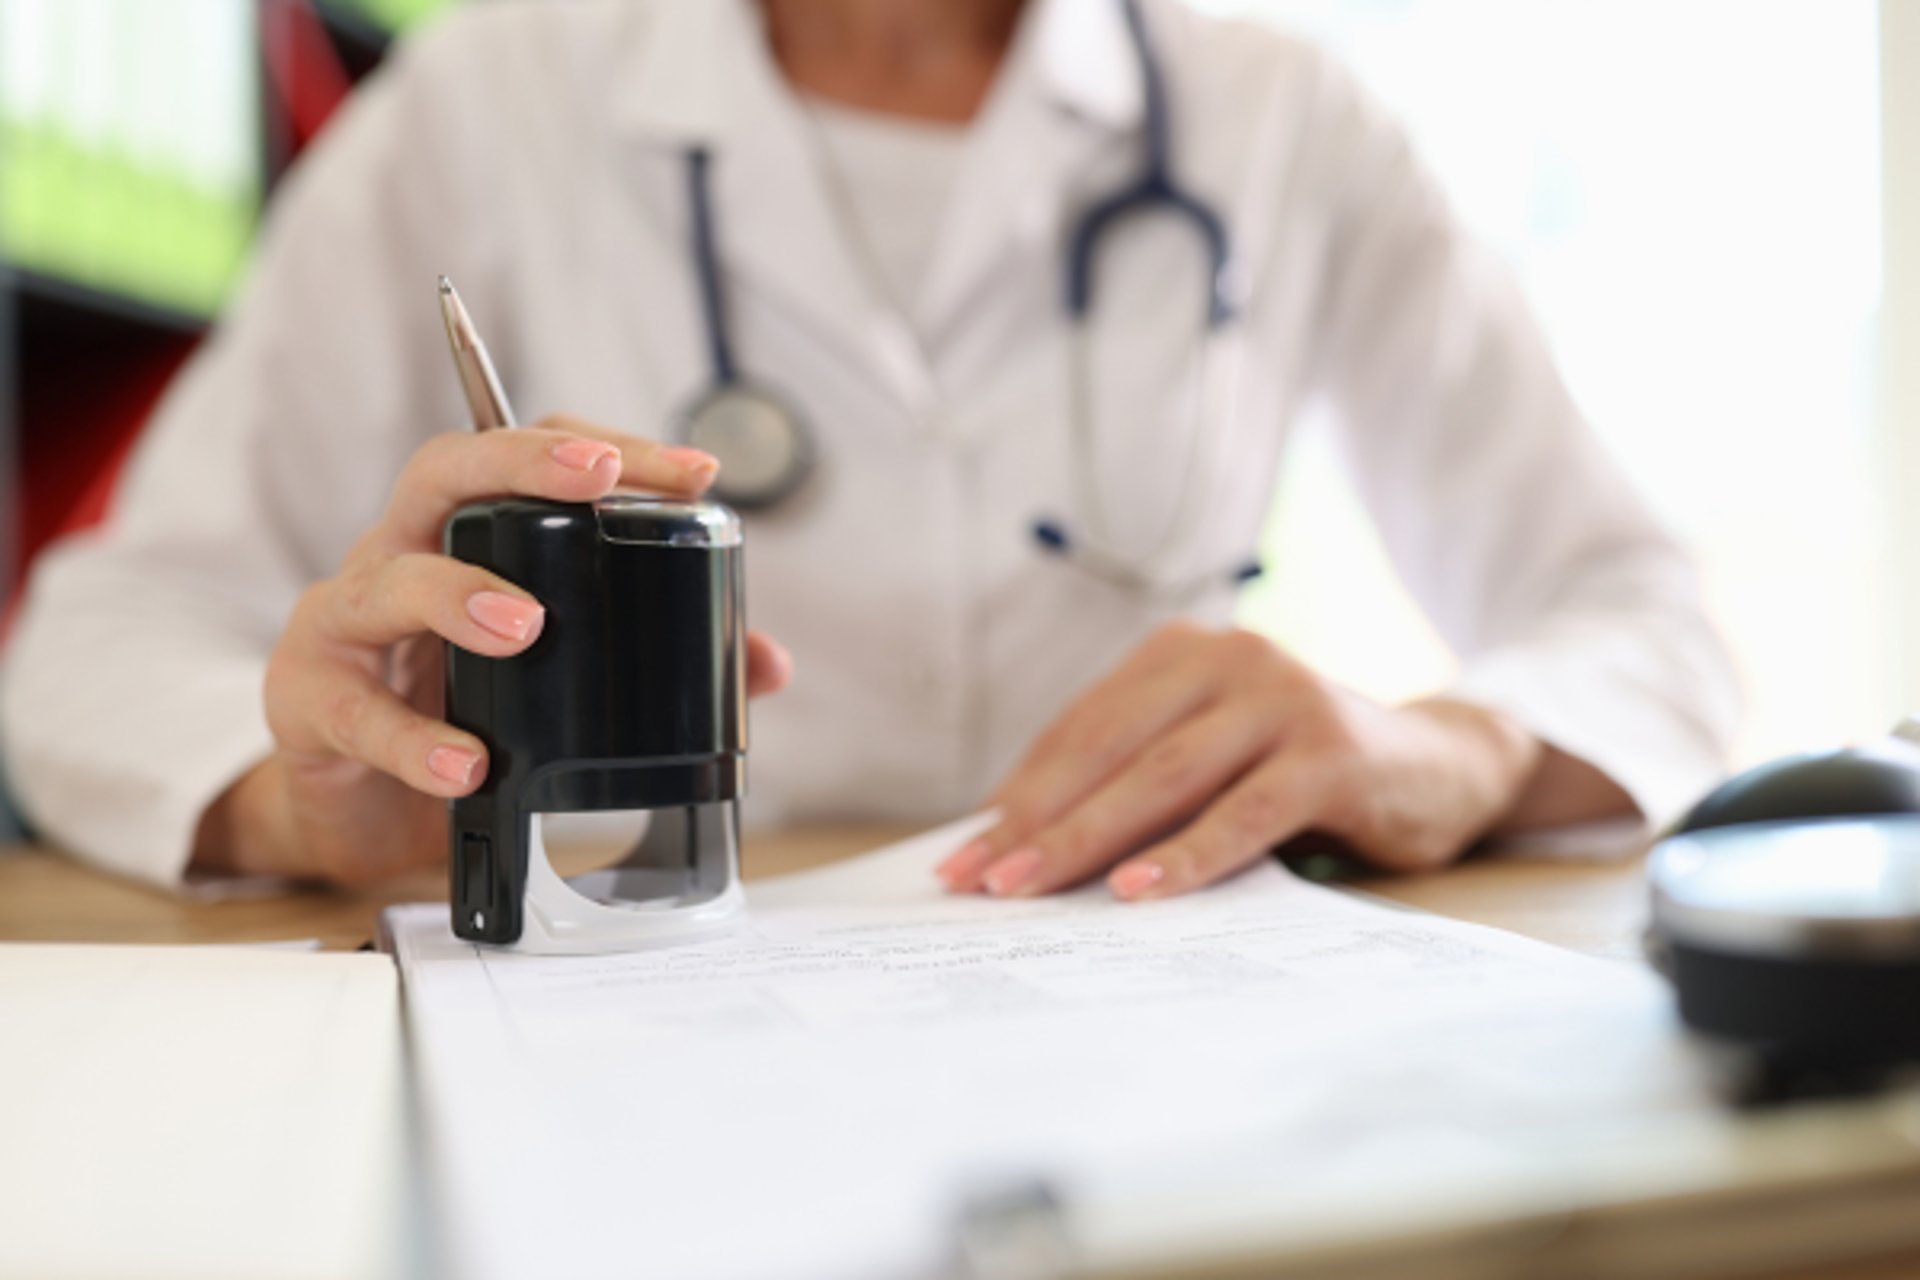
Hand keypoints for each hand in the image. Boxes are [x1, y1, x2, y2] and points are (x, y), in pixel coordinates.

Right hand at [193, 416, 792, 885]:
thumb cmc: (459, 713)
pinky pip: (355, 712)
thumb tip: (767, 663)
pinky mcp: (307, 701)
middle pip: (445, 472)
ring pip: (389, 578)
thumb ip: (661, 662)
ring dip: (459, 595)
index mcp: (468, 540)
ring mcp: (344, 625)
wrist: (359, 812)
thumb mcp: (558, 681)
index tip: (695, 471)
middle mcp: (399, 557)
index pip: (532, 456)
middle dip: (523, 464)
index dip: (610, 448)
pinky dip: (414, 740)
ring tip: (526, 627)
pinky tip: (464, 763)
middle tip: (596, 482)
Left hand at [935, 622, 1544, 900]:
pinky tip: (1135, 892)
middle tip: (976, 881)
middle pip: (1110, 748)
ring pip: (1164, 778)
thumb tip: (1019, 844)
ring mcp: (1284, 700)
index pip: (1082, 727)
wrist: (1441, 765)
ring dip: (1088, 838)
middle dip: (1035, 820)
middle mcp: (1231, 658)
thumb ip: (1136, 781)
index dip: (1019, 792)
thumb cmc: (1299, 773)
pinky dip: (1185, 856)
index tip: (964, 855)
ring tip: (1028, 888)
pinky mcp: (1331, 754)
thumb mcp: (1211, 760)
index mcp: (1184, 651)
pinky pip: (1242, 813)